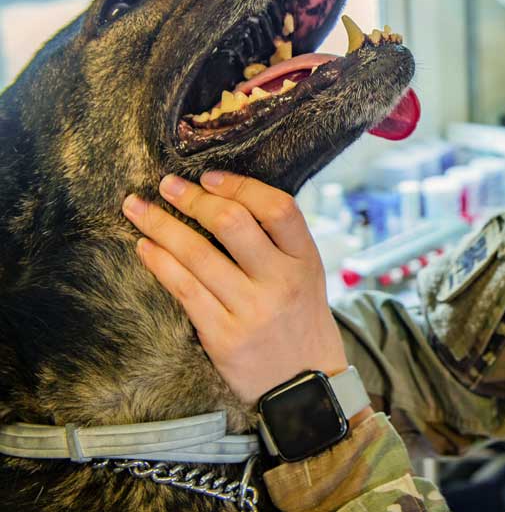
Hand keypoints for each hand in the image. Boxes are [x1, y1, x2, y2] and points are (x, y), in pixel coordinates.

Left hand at [122, 171, 347, 405]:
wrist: (305, 388)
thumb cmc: (300, 322)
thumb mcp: (308, 276)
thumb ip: (279, 242)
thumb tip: (227, 198)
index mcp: (306, 260)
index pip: (278, 208)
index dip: (240, 185)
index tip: (209, 177)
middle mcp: (282, 281)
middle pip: (233, 223)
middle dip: (192, 199)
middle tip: (167, 185)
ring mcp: (252, 310)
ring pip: (198, 254)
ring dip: (160, 225)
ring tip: (137, 207)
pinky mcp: (224, 337)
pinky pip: (184, 290)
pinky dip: (160, 263)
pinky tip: (145, 248)